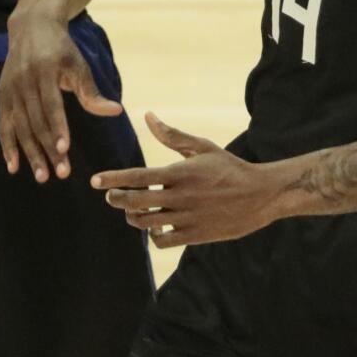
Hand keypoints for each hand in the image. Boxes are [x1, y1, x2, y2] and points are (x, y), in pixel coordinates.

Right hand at [0, 13, 122, 182]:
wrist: (31, 28)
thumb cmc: (61, 50)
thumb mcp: (79, 65)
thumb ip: (92, 92)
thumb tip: (115, 112)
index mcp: (45, 69)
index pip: (51, 104)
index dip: (57, 127)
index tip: (65, 149)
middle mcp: (24, 80)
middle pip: (36, 120)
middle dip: (48, 148)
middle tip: (61, 173)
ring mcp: (10, 89)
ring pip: (20, 127)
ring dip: (30, 153)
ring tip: (43, 176)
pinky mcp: (2, 95)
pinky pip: (4, 125)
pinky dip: (7, 146)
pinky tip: (14, 167)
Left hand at [92, 112, 279, 247]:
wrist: (260, 195)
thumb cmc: (229, 167)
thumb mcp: (202, 147)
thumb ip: (172, 135)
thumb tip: (148, 116)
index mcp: (179, 173)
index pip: (137, 177)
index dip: (113, 179)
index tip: (95, 180)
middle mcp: (180, 197)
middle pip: (135, 203)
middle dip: (117, 199)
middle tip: (110, 195)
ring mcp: (187, 218)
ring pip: (146, 223)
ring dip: (132, 217)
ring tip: (131, 210)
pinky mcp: (195, 235)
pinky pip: (163, 241)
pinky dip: (153, 235)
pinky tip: (154, 226)